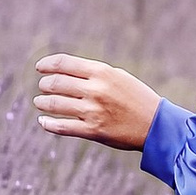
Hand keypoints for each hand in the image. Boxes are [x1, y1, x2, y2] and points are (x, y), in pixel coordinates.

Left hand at [34, 54, 161, 152]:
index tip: (40, 67)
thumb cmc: (137, 98)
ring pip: (55, 104)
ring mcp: (93, 111)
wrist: (155, 124)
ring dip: (43, 102)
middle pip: (56, 83)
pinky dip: (49, 124)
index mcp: (102, 73)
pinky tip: (43, 121)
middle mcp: (95, 90)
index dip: (47, 64)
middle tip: (42, 86)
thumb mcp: (118, 76)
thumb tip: (66, 71)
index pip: (64, 63)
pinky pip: (62, 126)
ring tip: (39, 102)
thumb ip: (94, 73)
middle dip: (45, 84)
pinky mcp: (93, 131)